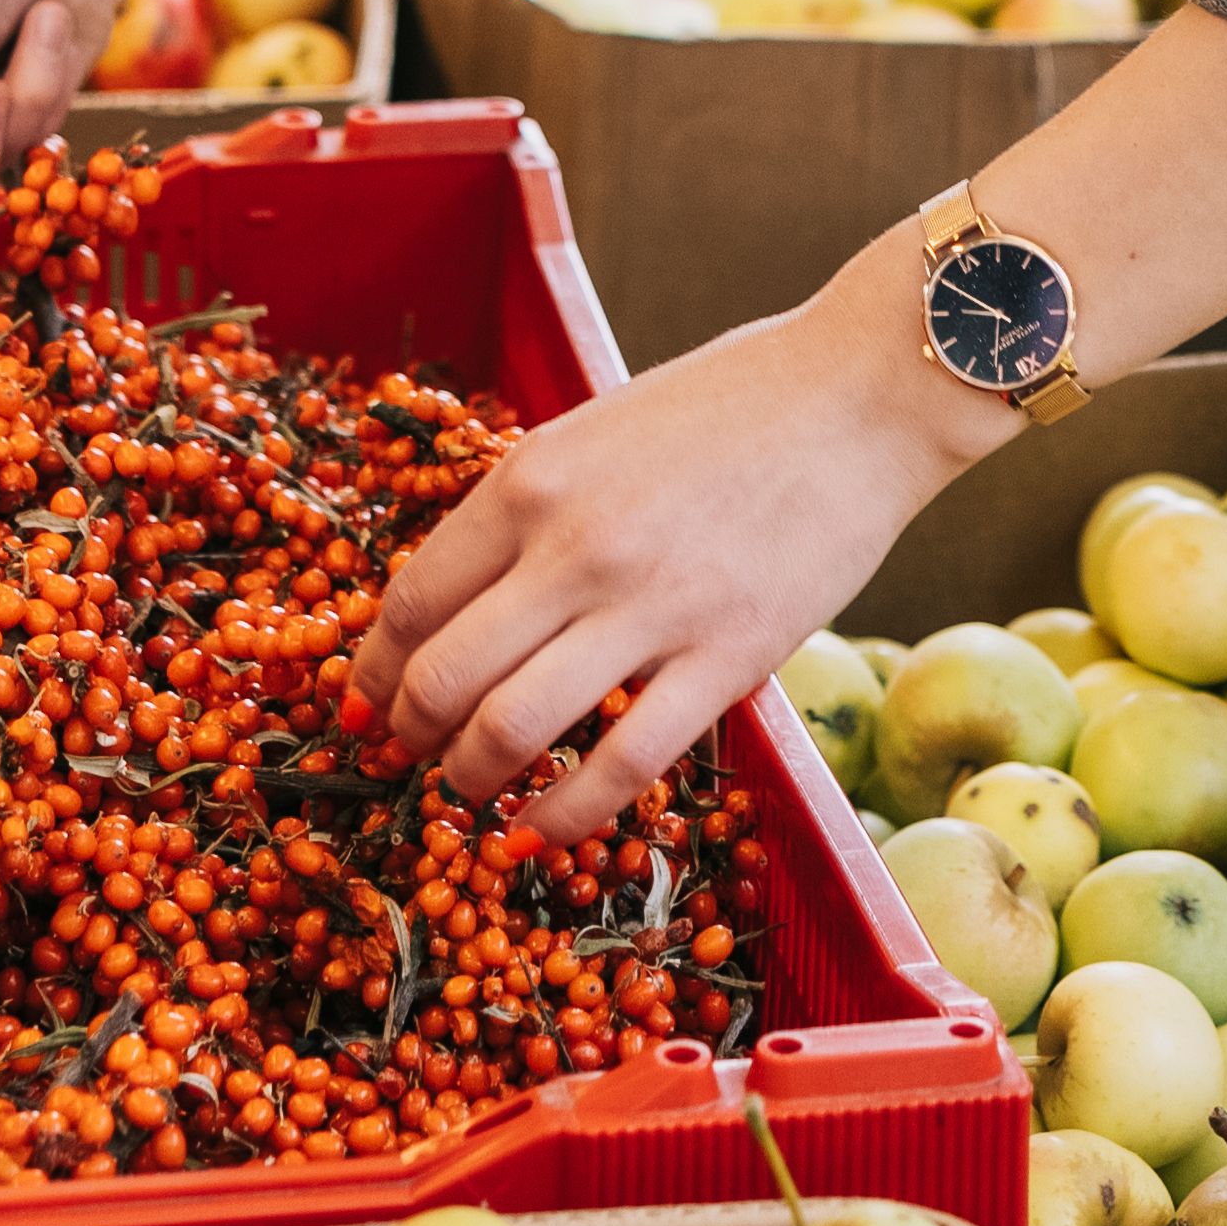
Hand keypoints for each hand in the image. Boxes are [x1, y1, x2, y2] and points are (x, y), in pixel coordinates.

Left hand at [367, 271, 1013, 841]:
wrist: (862, 392)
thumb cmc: (733, 401)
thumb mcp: (598, 430)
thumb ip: (536, 508)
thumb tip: (472, 597)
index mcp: (531, 479)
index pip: (413, 600)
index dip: (372, 672)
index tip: (364, 706)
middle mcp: (572, 547)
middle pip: (442, 677)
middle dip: (409, 736)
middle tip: (411, 758)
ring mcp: (649, 608)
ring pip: (511, 730)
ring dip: (471, 782)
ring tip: (470, 795)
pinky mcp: (726, 660)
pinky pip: (620, 765)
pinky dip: (561, 817)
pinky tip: (540, 833)